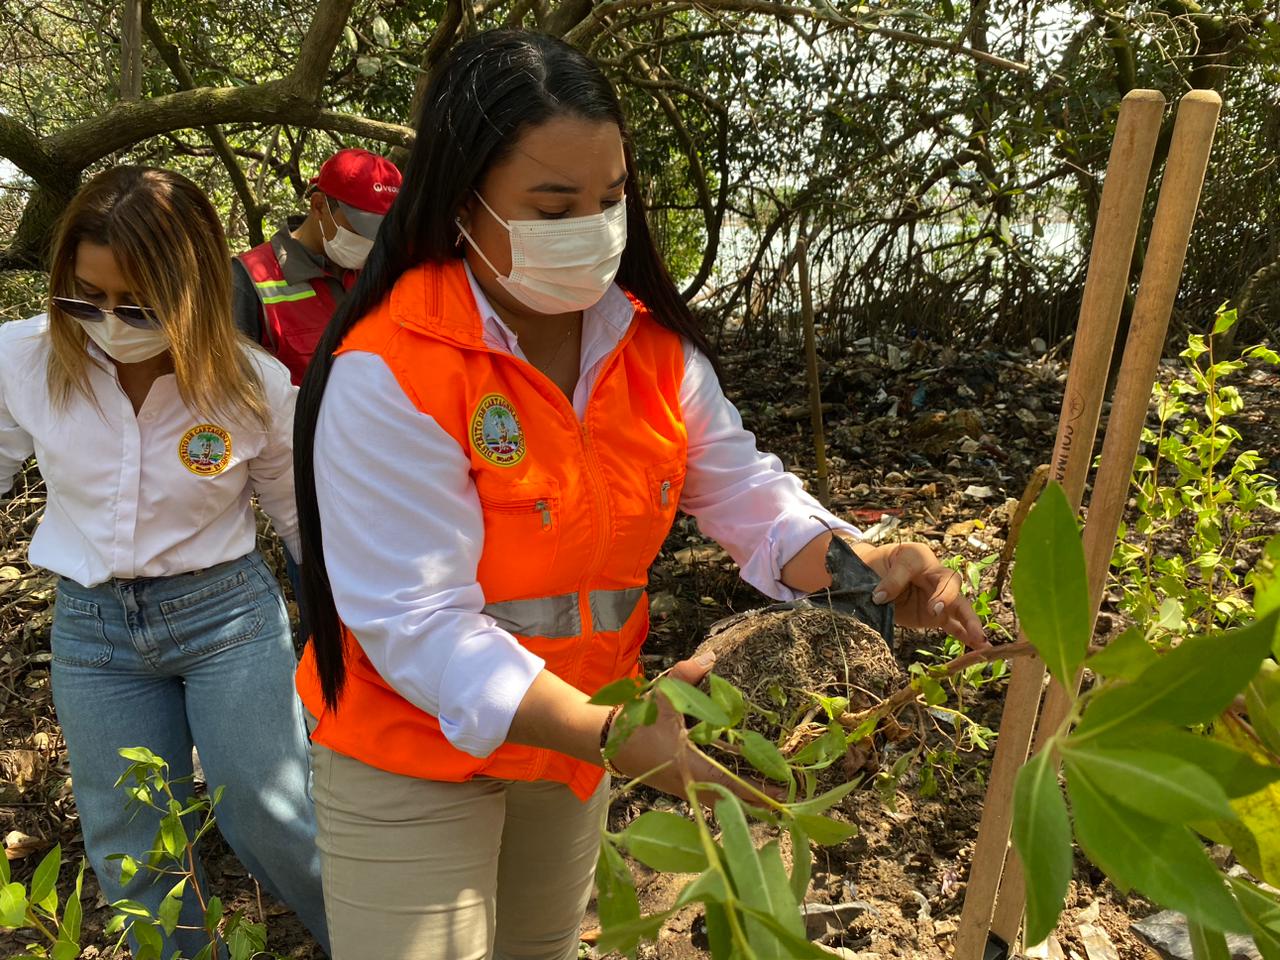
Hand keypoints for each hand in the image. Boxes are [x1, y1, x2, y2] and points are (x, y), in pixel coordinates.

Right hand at [611, 653, 782, 806]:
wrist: (603, 740)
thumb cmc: (634, 722)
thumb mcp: (662, 697)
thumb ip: (687, 676)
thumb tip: (711, 657)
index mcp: (690, 768)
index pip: (731, 785)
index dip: (758, 792)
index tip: (781, 794)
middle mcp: (689, 785)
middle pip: (730, 802)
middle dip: (756, 802)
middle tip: (783, 799)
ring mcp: (682, 788)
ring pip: (719, 800)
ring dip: (742, 799)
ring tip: (768, 795)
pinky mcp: (676, 785)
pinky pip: (708, 795)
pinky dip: (726, 793)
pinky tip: (737, 785)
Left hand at [851, 539, 987, 648]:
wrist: (873, 578)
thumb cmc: (878, 567)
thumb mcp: (878, 567)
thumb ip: (886, 579)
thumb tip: (880, 597)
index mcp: (920, 558)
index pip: (920, 566)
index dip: (907, 583)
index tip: (889, 599)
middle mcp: (935, 575)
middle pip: (951, 583)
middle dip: (947, 597)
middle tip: (935, 610)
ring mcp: (938, 597)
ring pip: (960, 606)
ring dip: (970, 622)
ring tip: (981, 640)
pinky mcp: (936, 616)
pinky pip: (954, 624)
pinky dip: (966, 636)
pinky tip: (981, 648)